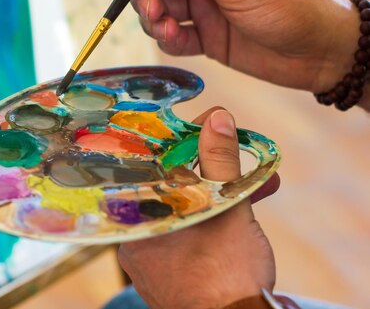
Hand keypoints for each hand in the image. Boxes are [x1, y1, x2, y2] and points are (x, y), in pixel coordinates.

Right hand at [114, 0, 359, 93]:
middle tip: (152, 11)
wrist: (321, 53)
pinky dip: (168, 38)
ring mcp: (205, 5)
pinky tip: (177, 40)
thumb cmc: (293, 7)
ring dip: (154, 18)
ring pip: (161, 6)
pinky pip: (174, 34)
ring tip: (168, 30)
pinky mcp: (207, 36)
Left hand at [118, 108, 276, 308]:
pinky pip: (192, 230)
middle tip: (239, 153)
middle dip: (213, 168)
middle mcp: (139, 235)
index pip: (155, 163)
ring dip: (223, 192)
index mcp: (137, 217)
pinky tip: (246, 208)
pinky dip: (217, 217)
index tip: (209, 124)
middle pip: (174, 184)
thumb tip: (216, 119)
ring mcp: (155, 254)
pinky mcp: (175, 269)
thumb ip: (219, 162)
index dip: (184, 139)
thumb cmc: (223, 278)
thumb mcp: (225, 209)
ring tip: (260, 185)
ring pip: (187, 207)